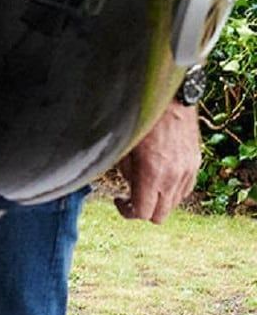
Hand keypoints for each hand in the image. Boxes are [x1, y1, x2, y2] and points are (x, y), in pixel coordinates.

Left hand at [114, 102, 200, 222]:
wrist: (171, 98)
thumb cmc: (142, 118)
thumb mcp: (124, 145)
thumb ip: (125, 171)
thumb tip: (129, 185)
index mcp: (152, 174)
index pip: (143, 213)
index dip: (127, 212)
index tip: (119, 201)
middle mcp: (173, 177)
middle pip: (160, 215)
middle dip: (142, 211)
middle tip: (130, 197)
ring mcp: (187, 172)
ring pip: (174, 204)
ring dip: (158, 201)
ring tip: (144, 185)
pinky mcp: (195, 164)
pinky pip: (185, 189)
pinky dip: (172, 190)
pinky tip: (159, 178)